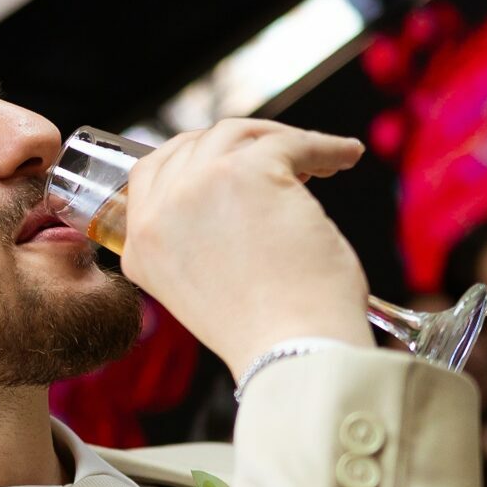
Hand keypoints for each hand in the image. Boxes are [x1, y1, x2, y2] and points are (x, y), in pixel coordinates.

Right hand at [119, 119, 372, 377]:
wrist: (293, 351)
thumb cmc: (268, 333)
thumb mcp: (205, 287)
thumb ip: (202, 241)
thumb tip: (241, 195)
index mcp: (142, 250)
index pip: (150, 175)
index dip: (193, 159)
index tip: (233, 160)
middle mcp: (157, 216)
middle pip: (191, 146)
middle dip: (238, 145)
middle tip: (282, 160)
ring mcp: (196, 189)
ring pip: (237, 135)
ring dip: (281, 141)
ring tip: (322, 163)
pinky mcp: (245, 173)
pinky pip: (288, 142)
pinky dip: (323, 146)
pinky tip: (345, 156)